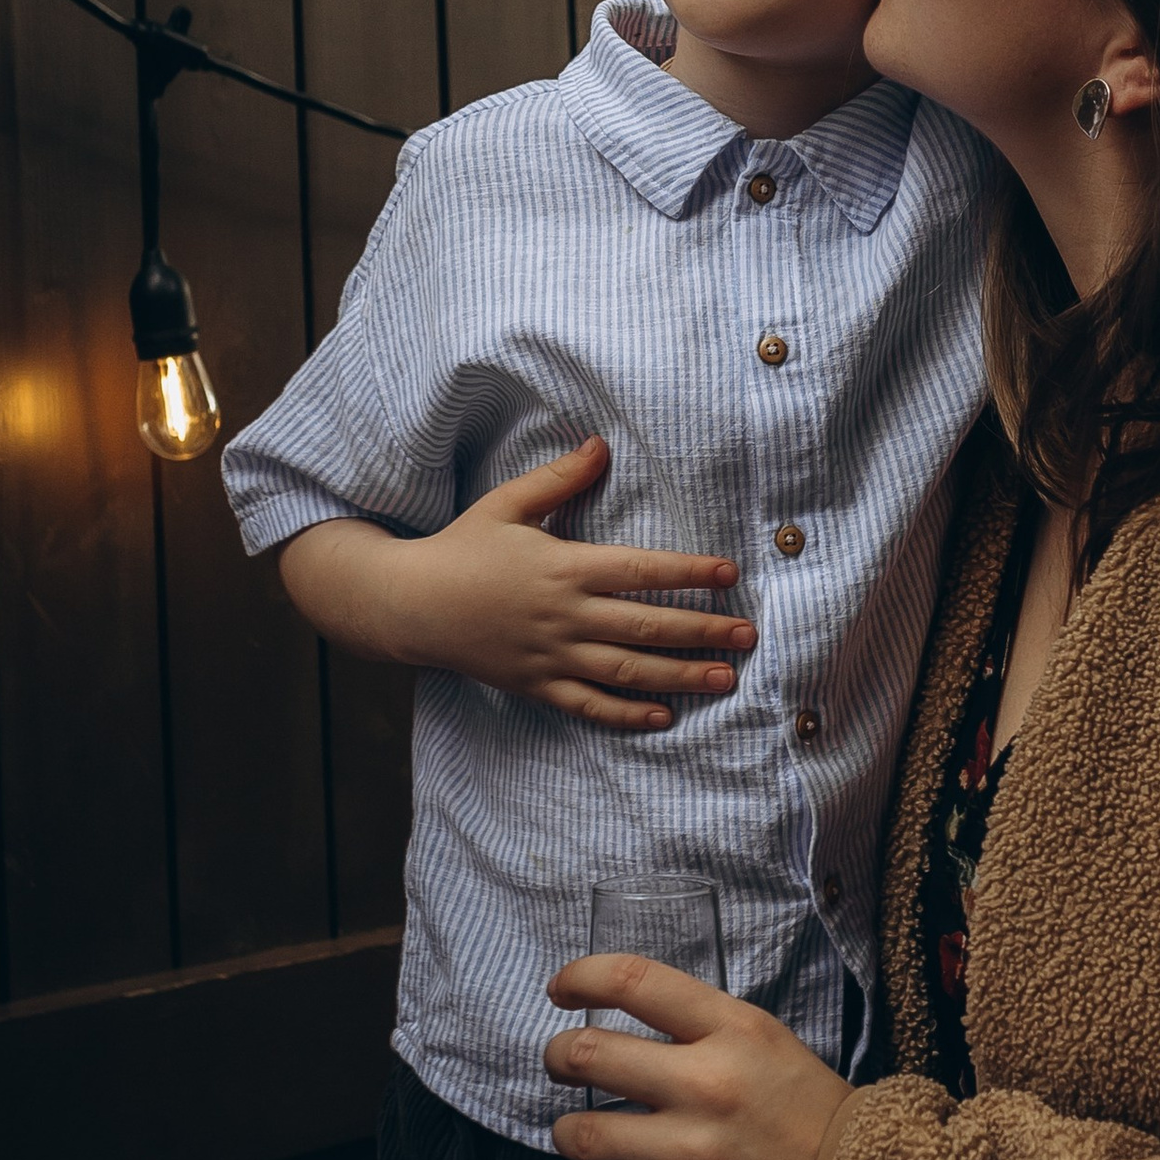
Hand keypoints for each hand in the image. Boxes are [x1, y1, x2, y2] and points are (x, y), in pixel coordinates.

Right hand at [278, 438, 754, 731]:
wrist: (410, 605)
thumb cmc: (461, 547)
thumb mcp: (506, 503)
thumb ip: (559, 477)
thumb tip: (601, 443)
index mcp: (562, 567)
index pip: (640, 571)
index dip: (688, 573)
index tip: (729, 575)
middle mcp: (563, 616)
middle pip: (646, 628)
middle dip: (703, 632)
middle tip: (749, 636)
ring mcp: (550, 657)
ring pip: (627, 673)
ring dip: (682, 677)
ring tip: (726, 680)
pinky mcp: (535, 686)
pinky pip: (589, 706)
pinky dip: (627, 714)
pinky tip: (664, 716)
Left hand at [545, 955, 851, 1159]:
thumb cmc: (820, 1119)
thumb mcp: (773, 1047)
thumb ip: (707, 1032)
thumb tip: (635, 1027)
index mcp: (736, 1031)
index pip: (635, 982)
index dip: (581, 976)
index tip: (561, 988)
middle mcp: (709, 1086)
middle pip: (588, 1054)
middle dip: (558, 1057)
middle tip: (561, 1063)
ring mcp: (695, 1155)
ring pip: (583, 1134)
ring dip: (568, 1132)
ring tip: (578, 1133)